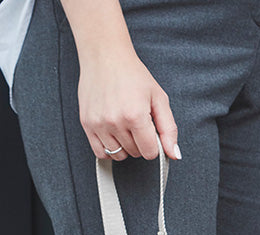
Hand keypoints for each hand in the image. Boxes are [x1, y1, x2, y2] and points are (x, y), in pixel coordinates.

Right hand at [77, 47, 179, 161]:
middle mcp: (114, 121)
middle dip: (139, 142)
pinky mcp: (86, 123)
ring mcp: (98, 123)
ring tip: (124, 124)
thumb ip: (169, 129)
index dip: (154, 144)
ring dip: (124, 146)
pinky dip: (109, 149)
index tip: (150, 129)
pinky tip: (113, 134)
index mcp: (135, 116)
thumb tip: (174, 155)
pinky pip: (100, 152)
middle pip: (135, 153)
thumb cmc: (132, 74)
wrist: (104, 55)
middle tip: (136, 121)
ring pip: (118, 155)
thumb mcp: (159, 98)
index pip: (150, 153)